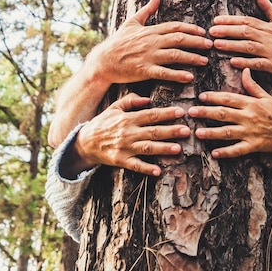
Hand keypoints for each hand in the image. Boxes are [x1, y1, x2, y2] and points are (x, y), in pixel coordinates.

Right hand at [60, 93, 190, 178]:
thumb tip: (148, 99)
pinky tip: (158, 171)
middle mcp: (128, 133)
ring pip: (147, 148)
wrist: (84, 142)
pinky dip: (146, 169)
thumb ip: (131, 100)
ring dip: (163, 148)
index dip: (166, 113)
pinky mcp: (120, 161)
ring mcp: (124, 148)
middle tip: (187, 130)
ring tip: (179, 148)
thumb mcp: (114, 107)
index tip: (181, 112)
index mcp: (128, 118)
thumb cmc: (102, 123)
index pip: (150, 115)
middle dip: (171, 131)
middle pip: (153, 131)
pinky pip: (135, 165)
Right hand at [91, 0, 212, 84]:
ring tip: (204, 60)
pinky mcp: (144, 70)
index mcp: (150, 30)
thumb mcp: (131, 22)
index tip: (203, 32)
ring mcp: (148, 56)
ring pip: (175, 55)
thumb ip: (146, 10)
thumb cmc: (118, 42)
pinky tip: (189, 77)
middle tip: (210, 45)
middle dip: (197, 42)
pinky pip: (164, 73)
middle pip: (179, 39)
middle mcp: (151, 42)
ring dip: (192, 57)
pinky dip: (178, 75)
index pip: (174, 27)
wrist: (103, 61)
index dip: (190, 29)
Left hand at [188, 69, 271, 177]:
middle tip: (191, 112)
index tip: (201, 96)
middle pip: (224, 114)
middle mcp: (249, 117)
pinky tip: (214, 152)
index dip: (214, 97)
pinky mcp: (254, 146)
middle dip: (206, 113)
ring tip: (197, 133)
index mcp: (251, 103)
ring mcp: (251, 132)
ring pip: (227, 132)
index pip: (229, 98)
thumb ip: (252, 85)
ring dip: (211, 133)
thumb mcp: (266, 96)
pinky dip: (226, 152)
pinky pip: (238, 150)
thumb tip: (245, 69)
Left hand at [209, 0, 271, 81]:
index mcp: (268, 26)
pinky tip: (233, 62)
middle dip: (227, 31)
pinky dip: (246, 62)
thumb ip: (267, 7)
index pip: (247, 21)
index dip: (231, 20)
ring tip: (217, 44)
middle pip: (246, 32)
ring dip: (232, 45)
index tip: (216, 20)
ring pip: (249, 47)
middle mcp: (269, 37)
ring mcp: (271, 51)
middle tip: (211, 31)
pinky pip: (258, 63)